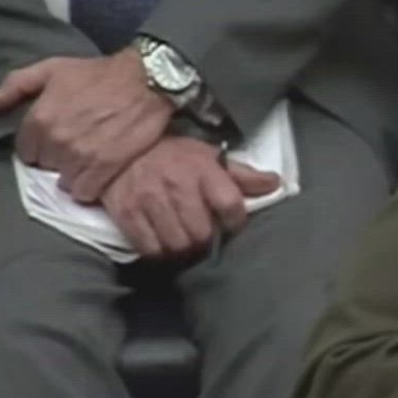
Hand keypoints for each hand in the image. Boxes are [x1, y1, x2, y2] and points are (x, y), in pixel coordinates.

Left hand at [0, 50, 173, 202]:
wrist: (147, 80)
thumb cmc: (98, 73)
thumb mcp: (53, 68)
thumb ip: (16, 85)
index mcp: (39, 119)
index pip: (26, 151)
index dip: (40, 144)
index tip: (56, 136)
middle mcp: (57, 141)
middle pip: (46, 166)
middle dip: (57, 157)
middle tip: (76, 143)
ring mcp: (81, 157)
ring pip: (65, 181)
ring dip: (74, 172)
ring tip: (89, 157)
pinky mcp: (106, 168)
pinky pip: (85, 192)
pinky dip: (89, 186)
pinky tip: (98, 171)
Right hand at [100, 137, 280, 260]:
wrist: (122, 147)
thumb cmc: (172, 154)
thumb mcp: (208, 156)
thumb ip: (241, 174)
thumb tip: (275, 183)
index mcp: (203, 169)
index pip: (231, 205)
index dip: (236, 221)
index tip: (232, 223)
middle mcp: (177, 186)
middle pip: (203, 233)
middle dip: (206, 238)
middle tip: (202, 233)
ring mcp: (150, 201)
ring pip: (178, 245)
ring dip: (184, 248)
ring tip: (183, 238)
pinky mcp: (127, 214)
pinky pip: (150, 249)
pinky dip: (159, 251)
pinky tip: (162, 241)